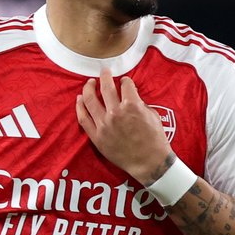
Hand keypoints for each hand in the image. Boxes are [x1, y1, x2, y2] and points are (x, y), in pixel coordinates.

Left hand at [75, 69, 171, 183]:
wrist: (149, 162)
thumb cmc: (155, 140)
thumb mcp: (152, 115)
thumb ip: (140, 103)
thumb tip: (131, 95)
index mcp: (132, 105)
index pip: (125, 84)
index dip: (125, 81)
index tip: (124, 82)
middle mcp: (115, 113)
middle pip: (105, 87)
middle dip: (105, 76)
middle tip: (104, 72)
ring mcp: (104, 125)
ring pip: (90, 100)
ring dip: (88, 88)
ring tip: (89, 83)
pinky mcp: (97, 137)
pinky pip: (83, 119)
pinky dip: (80, 107)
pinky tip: (79, 100)